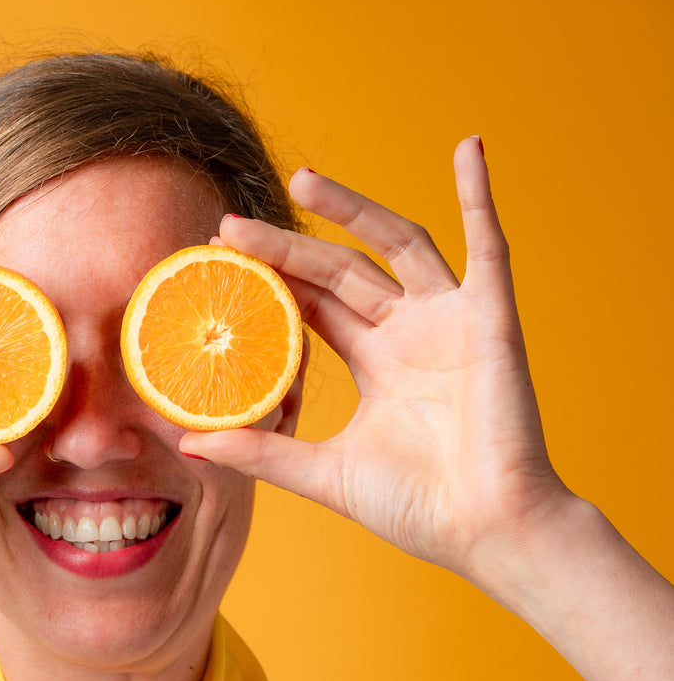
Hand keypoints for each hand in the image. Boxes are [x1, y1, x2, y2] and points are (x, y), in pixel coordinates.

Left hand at [181, 139, 571, 586]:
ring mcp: (452, 321)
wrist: (486, 531)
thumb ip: (261, 451)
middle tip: (230, 228)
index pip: (315, 306)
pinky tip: (468, 149)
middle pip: (342, 270)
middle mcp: (412, 334)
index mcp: (378, 364)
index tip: (219, 263)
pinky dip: (482, 195)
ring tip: (304, 179)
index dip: (272, 281)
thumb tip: (188, 443)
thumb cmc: (417, 509)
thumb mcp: (323, 474)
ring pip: (398, 244)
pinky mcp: (492, 320)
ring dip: (355, 209)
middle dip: (288, 247)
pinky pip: (489, 246)